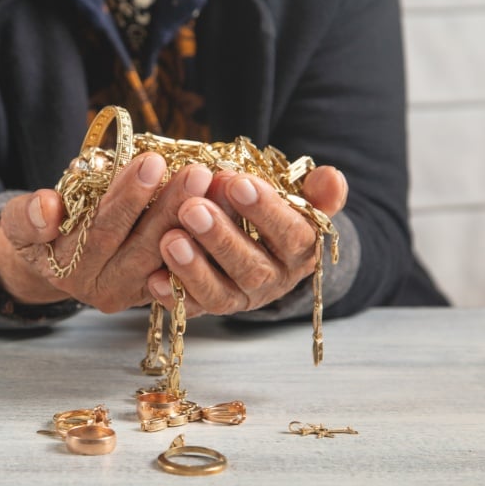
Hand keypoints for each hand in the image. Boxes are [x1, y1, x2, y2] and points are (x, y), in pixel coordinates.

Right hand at [0, 153, 213, 310]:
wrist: (52, 260)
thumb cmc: (39, 230)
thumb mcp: (20, 221)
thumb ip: (28, 216)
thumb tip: (47, 207)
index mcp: (65, 269)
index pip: (101, 231)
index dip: (127, 197)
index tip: (151, 161)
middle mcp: (100, 290)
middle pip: (140, 247)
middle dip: (169, 207)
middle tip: (196, 171)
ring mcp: (130, 294)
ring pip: (165, 258)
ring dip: (189, 223)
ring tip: (211, 186)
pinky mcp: (152, 293)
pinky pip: (181, 268)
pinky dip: (201, 240)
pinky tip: (219, 210)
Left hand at [146, 166, 348, 316]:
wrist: (260, 247)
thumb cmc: (273, 213)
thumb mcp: (300, 200)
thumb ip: (316, 192)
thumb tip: (331, 177)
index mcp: (300, 251)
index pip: (291, 234)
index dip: (266, 210)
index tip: (238, 181)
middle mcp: (271, 281)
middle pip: (251, 268)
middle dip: (220, 237)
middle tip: (192, 207)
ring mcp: (238, 298)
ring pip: (219, 294)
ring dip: (193, 267)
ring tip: (169, 237)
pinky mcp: (205, 309)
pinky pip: (189, 309)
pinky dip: (171, 295)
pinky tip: (153, 278)